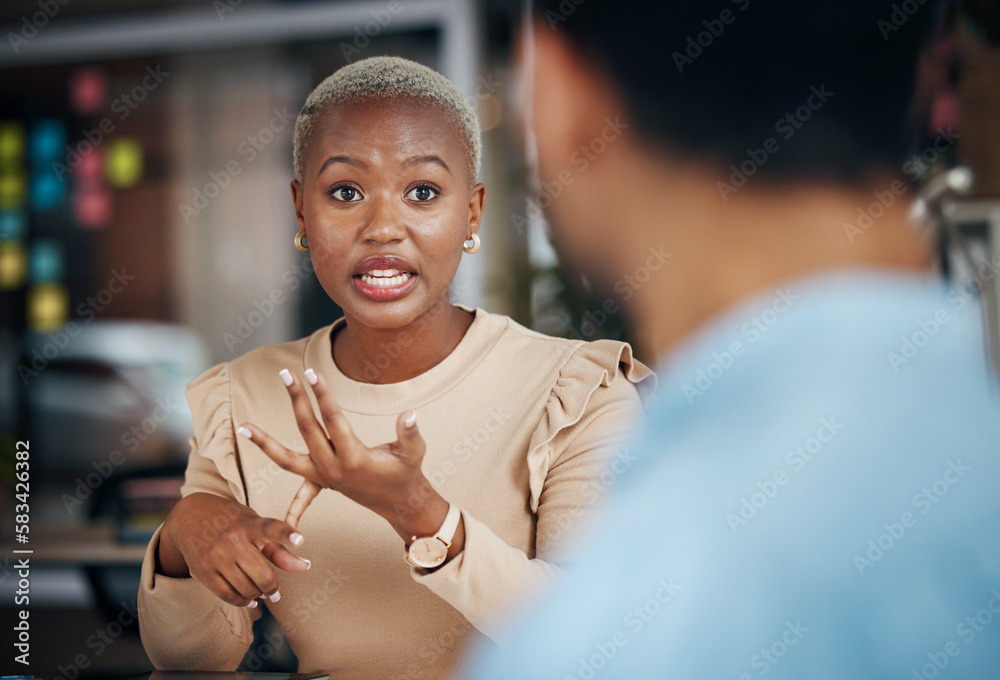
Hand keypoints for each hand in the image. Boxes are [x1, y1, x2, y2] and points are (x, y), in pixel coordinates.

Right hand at [157, 492, 309, 607]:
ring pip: (245, 588)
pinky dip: (242, 602)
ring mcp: (215, 556)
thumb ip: (279, 547)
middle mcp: (232, 539)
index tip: (300, 539)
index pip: (270, 528)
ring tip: (261, 594)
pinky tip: (249, 600)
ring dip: (258, 595)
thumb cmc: (232, 521)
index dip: (286, 534)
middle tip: (275, 593)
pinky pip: (227, 595)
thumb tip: (304, 566)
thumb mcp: (254, 524)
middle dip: (272, 588)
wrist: (189, 517)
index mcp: (249, 523)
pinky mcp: (202, 570)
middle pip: (261, 574)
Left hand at [237, 368, 455, 545]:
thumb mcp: (414, 452)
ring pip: (287, 460)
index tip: (312, 373)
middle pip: (308, 429)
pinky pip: (298, 490)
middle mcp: (333, 469)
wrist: (401, 503)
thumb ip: (410, 433)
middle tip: (287, 374)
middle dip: (297, 400)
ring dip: (264, 442)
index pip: (333, 419)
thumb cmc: (408, 472)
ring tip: (243, 427)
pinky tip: (266, 492)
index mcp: (354, 458)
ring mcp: (324, 478)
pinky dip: (285, 495)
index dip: (322, 394)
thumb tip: (409, 414)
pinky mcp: (322, 482)